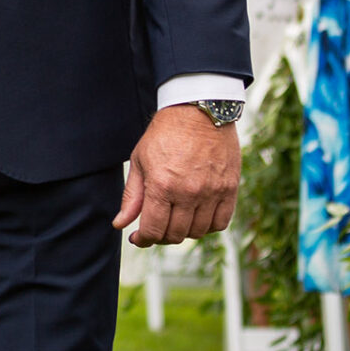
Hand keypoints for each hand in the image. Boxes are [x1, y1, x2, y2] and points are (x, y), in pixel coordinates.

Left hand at [116, 104, 240, 245]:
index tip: (138, 238)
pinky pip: (220, 223)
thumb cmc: (164, 134)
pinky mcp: (230, 189)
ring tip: (175, 218)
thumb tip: (120, 224)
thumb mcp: (140, 161)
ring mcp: (212, 192)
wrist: (198, 111)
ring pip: (198, 232)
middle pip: (175, 234)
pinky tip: (196, 216)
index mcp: (161, 185)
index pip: (153, 230)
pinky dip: (207, 226)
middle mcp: (188, 192)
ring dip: (184, 231)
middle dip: (161, 236)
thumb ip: (132, 196)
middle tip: (156, 226)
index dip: (143, 239)